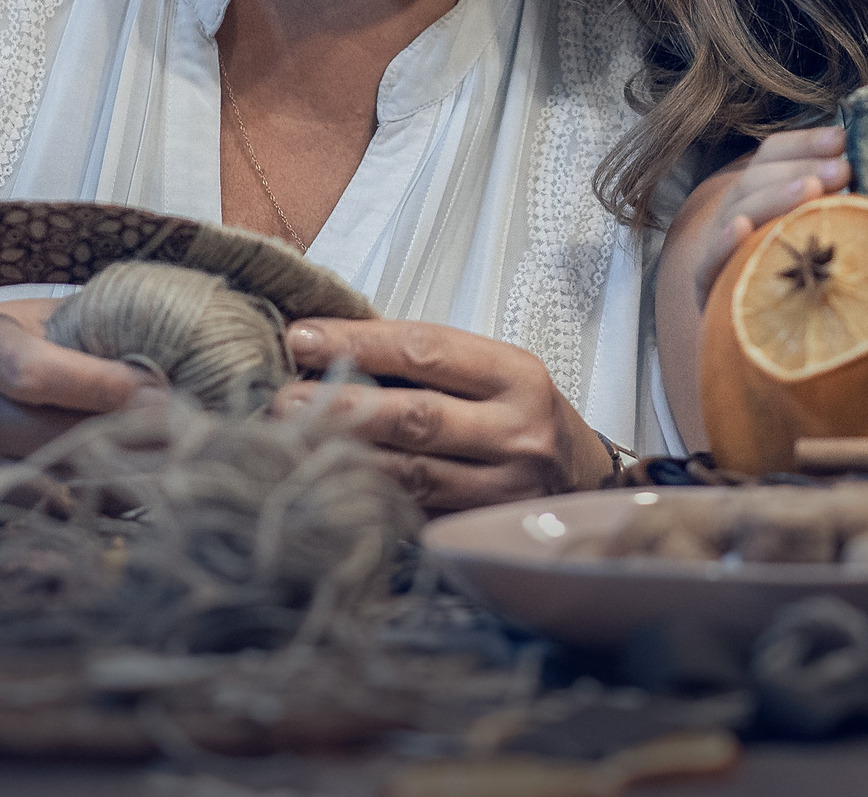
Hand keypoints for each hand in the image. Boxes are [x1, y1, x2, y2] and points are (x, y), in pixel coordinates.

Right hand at [0, 298, 160, 519]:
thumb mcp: (30, 319)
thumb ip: (88, 326)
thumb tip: (169, 335)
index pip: (37, 375)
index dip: (102, 387)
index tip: (160, 389)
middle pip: (53, 437)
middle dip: (128, 439)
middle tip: (191, 437)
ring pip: (54, 483)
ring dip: (121, 480)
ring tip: (179, 471)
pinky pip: (43, 510)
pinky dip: (93, 503)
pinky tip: (138, 493)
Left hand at [268, 318, 613, 510]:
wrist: (587, 485)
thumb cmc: (523, 415)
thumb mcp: (494, 374)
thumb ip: (428, 361)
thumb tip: (331, 343)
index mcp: (516, 375)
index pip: (427, 349)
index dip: (359, 342)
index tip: (301, 337)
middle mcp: (515, 432)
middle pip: (416, 416)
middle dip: (341, 404)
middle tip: (280, 398)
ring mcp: (501, 489)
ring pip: (410, 474)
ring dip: (342, 456)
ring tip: (287, 441)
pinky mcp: (480, 531)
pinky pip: (414, 514)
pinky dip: (366, 497)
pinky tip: (326, 485)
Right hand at [686, 126, 848, 305]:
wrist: (767, 336)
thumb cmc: (810, 275)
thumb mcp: (822, 228)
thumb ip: (837, 198)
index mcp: (758, 191)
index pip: (772, 154)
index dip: (805, 142)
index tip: (842, 140)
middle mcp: (734, 211)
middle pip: (757, 178)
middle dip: (800, 168)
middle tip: (842, 169)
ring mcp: (717, 245)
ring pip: (738, 210)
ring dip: (774, 195)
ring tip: (812, 189)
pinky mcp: (706, 284)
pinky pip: (709, 262)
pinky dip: (724, 243)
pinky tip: (742, 228)